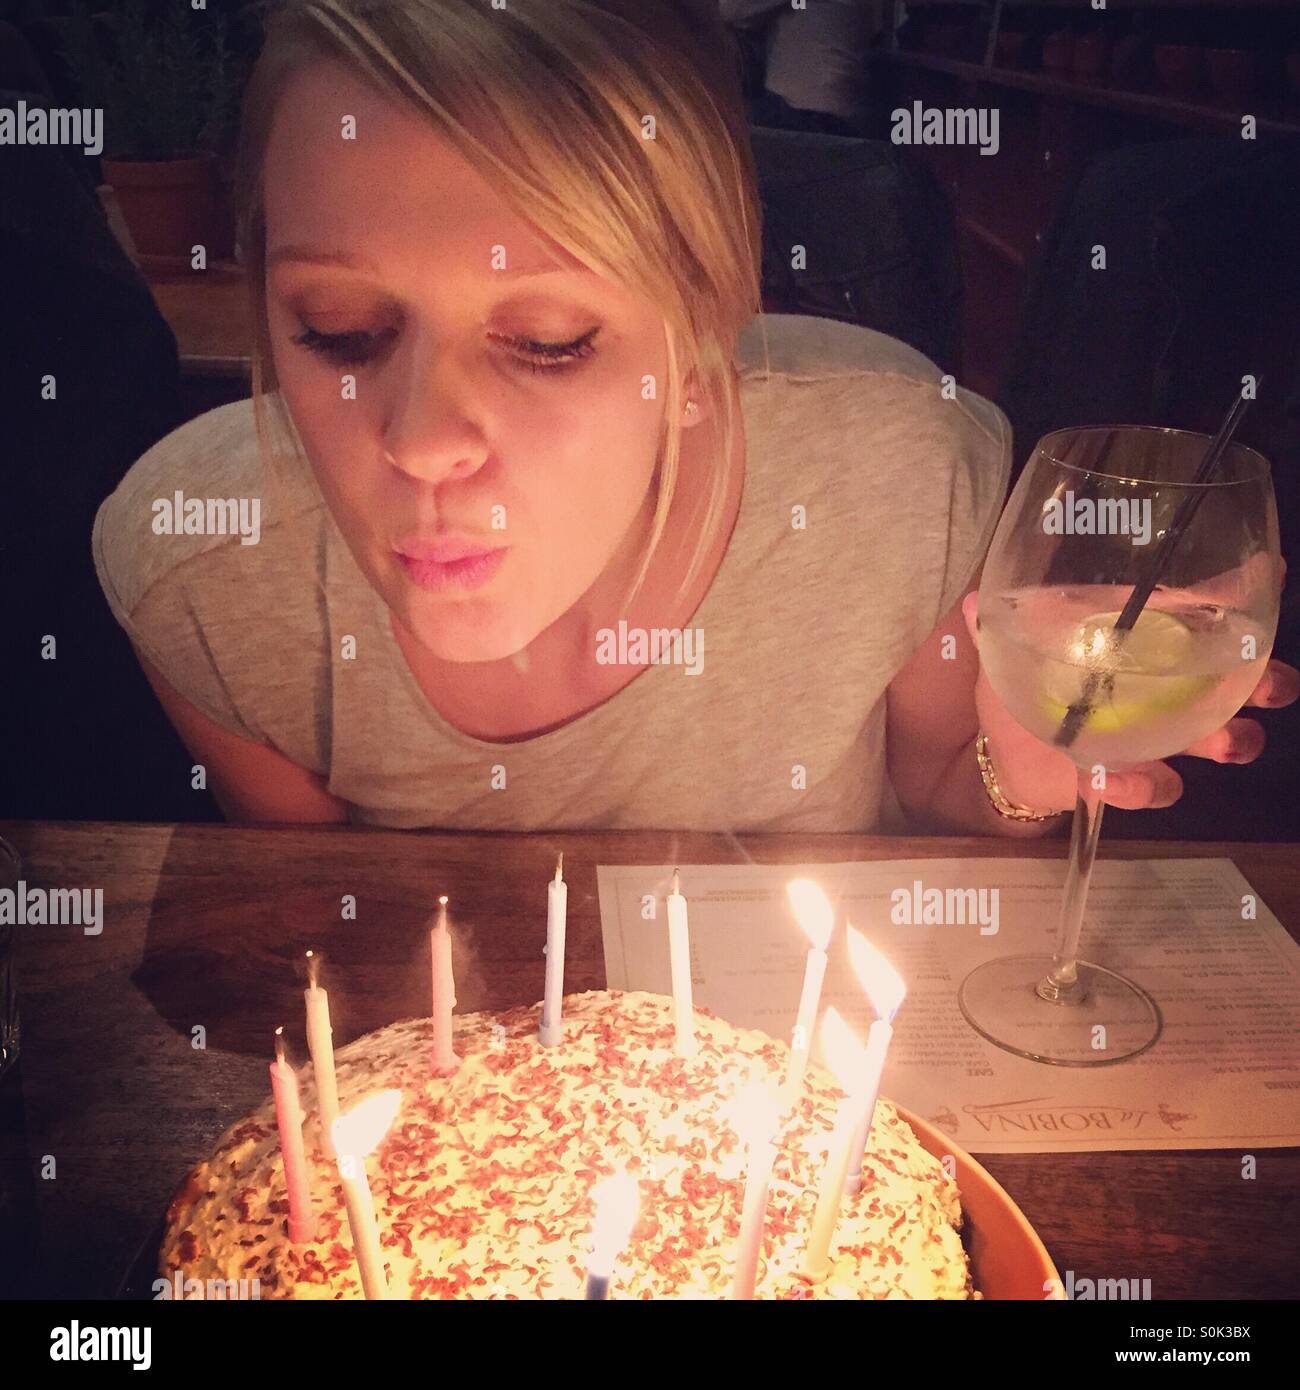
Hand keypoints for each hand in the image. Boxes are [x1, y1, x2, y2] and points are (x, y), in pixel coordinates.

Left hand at [961, 591, 1299, 811]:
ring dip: (1230, 739)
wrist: (1003, 746)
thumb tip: (974, 601)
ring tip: (1224, 742)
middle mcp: (1166, 685)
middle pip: (1238, 681)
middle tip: (1271, 684)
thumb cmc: (1023, 678)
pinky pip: (1153, 787)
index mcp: (1143, 639)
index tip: (1269, 572)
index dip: (1240, 592)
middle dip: (1265, 681)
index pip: (1202, 611)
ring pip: (1218, 738)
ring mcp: (1157, 735)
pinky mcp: (1131, 778)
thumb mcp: (1012, 643)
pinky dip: (1142, 785)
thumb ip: (1000, 621)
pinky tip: (1119, 779)